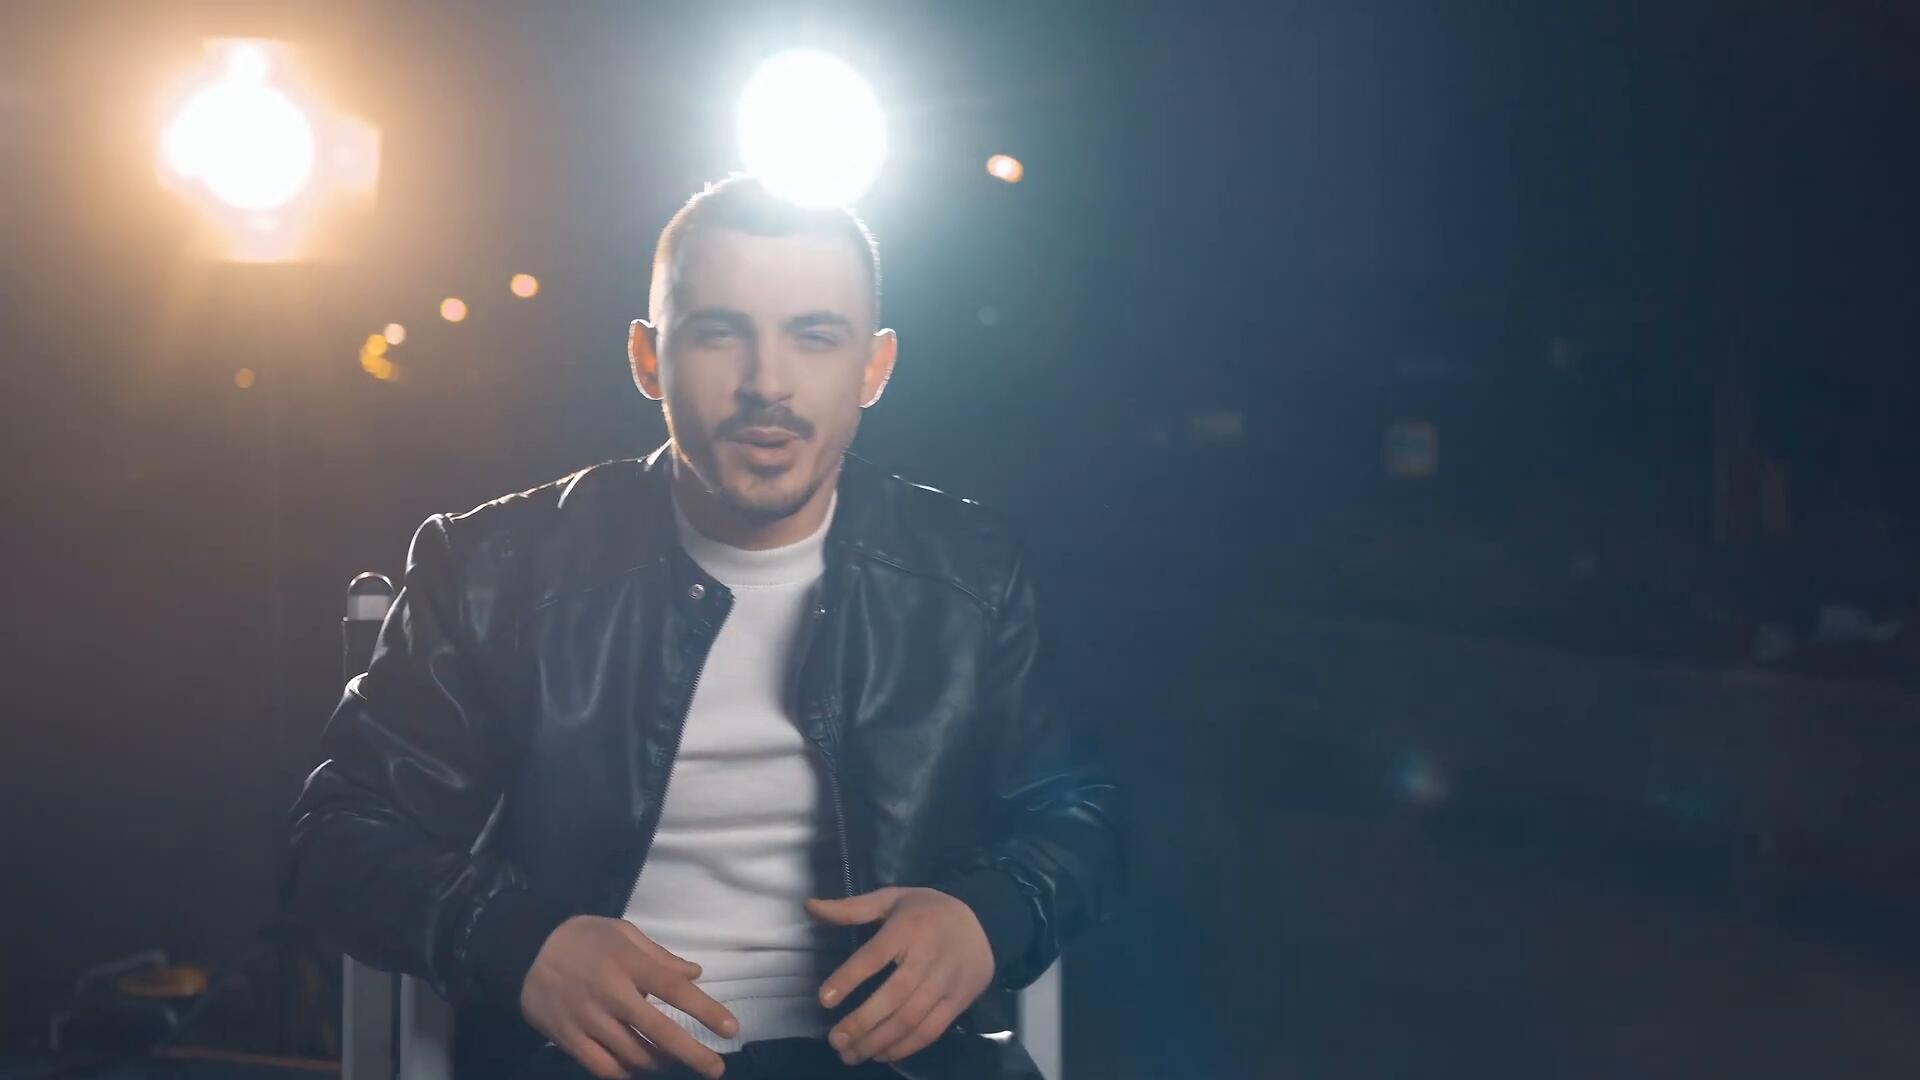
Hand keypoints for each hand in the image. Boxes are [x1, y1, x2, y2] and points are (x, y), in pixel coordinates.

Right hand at [519, 915, 737, 1078]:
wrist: (522, 950)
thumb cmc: (582, 938)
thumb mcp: (623, 932)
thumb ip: (660, 956)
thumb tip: (696, 974)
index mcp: (628, 963)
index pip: (675, 990)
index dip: (706, 1011)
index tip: (731, 1029)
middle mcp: (611, 994)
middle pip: (660, 1032)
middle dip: (693, 1055)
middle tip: (716, 1070)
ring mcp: (588, 1019)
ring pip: (634, 1055)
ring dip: (661, 1063)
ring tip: (674, 1063)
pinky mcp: (568, 1038)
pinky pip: (603, 1067)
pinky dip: (626, 1073)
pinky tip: (638, 1069)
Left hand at [807, 886, 993, 1065]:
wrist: (982, 921)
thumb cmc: (925, 911)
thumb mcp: (890, 899)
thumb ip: (850, 909)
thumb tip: (810, 907)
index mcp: (908, 927)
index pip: (875, 956)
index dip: (849, 978)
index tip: (824, 1000)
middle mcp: (929, 956)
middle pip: (894, 996)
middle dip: (861, 1022)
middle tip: (834, 1040)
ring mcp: (947, 982)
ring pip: (911, 1019)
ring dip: (878, 1041)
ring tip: (851, 1055)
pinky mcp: (959, 1001)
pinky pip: (931, 1030)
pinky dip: (905, 1047)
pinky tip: (881, 1054)